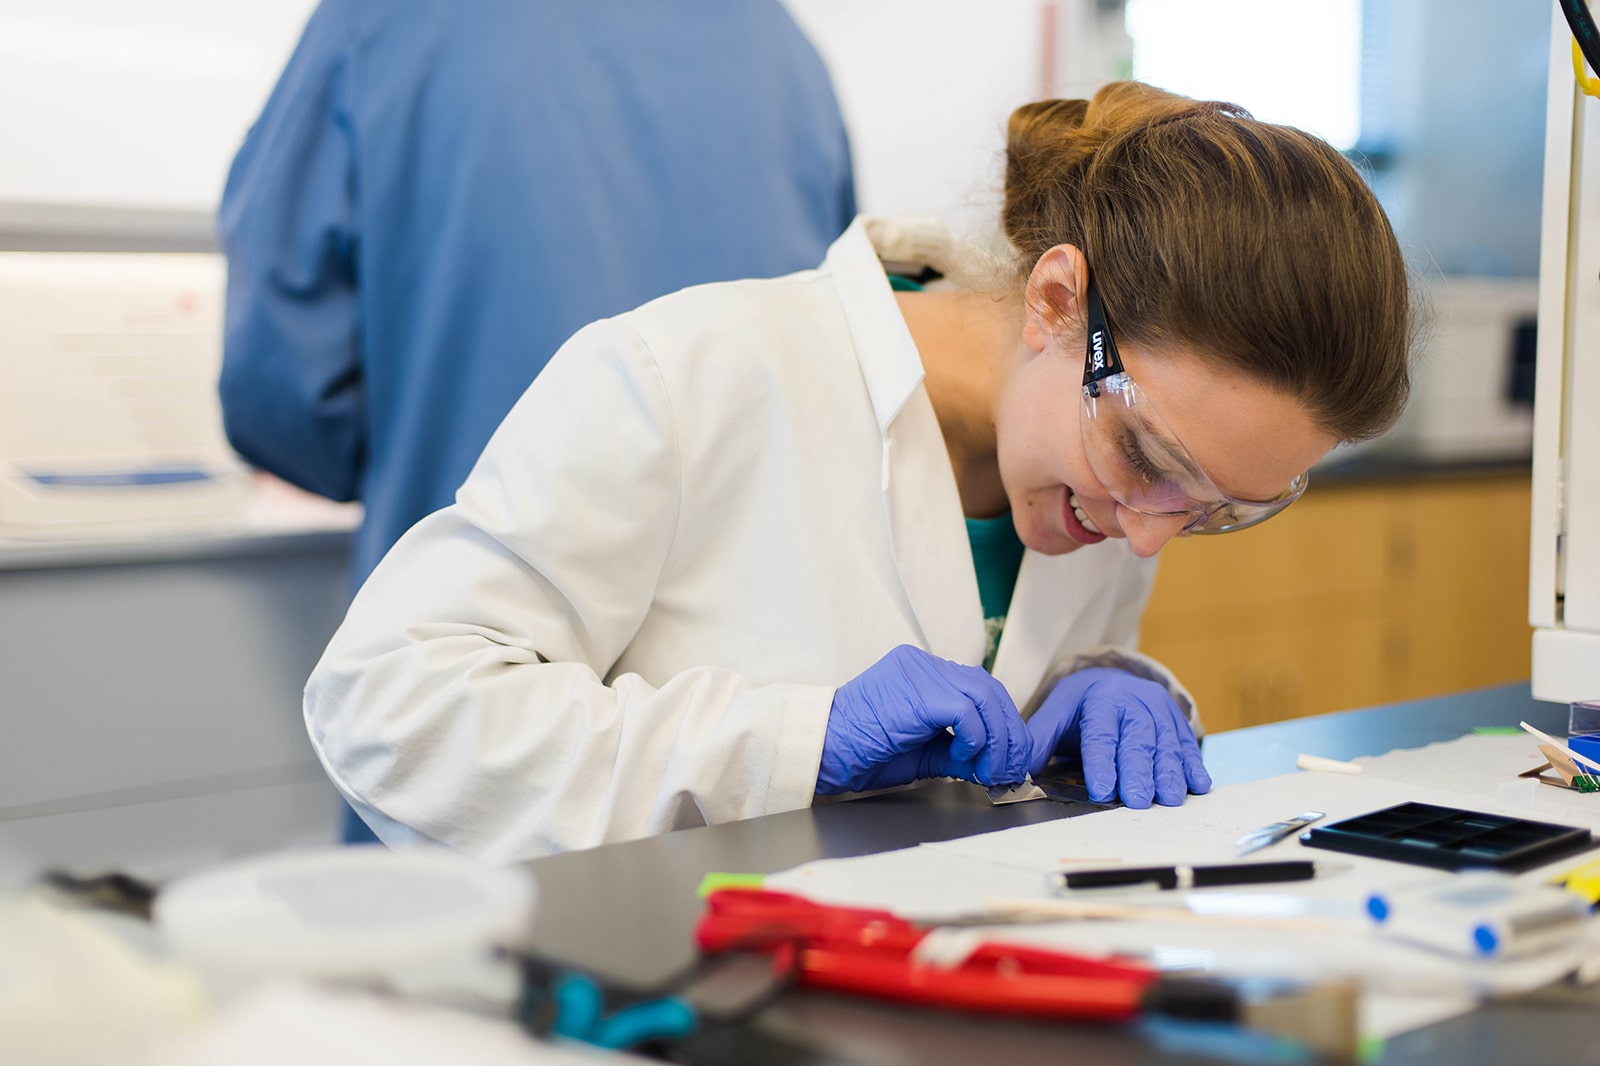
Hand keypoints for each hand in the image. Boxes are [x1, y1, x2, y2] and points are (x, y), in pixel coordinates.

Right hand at [817, 645, 1030, 794]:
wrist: (824, 752)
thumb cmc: (863, 753)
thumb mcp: (923, 753)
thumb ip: (960, 752)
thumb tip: (995, 765)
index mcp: (923, 673)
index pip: (980, 688)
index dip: (1003, 724)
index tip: (1010, 759)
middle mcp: (923, 664)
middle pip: (988, 689)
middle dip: (1009, 733)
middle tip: (1011, 769)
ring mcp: (920, 672)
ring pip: (984, 696)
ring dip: (998, 739)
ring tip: (993, 770)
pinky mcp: (918, 691)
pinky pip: (966, 711)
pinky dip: (975, 739)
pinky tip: (963, 758)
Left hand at [1026, 668, 1210, 807]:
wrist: (1113, 680)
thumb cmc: (1081, 707)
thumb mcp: (1055, 715)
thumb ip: (1039, 741)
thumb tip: (1019, 772)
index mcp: (1099, 699)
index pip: (1100, 734)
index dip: (1101, 763)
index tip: (1102, 791)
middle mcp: (1133, 700)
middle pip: (1136, 740)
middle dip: (1137, 772)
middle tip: (1138, 801)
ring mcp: (1160, 709)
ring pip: (1166, 743)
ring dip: (1169, 773)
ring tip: (1169, 800)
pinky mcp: (1178, 720)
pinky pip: (1187, 744)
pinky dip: (1193, 765)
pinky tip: (1197, 785)